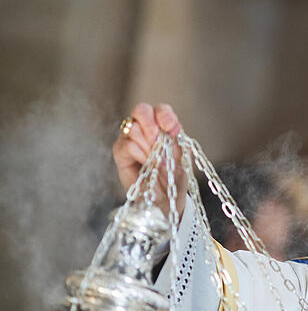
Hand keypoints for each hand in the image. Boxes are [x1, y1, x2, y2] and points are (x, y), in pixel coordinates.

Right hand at [112, 102, 185, 217]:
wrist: (166, 200)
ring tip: (154, 159)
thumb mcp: (183, 159)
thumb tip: (170, 131)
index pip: (160, 110)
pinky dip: (140, 154)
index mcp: (162, 127)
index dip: (165, 115)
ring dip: (147, 144)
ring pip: (133, 127)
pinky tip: (146, 163)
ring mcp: (130, 139)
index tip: (172, 128)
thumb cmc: (174, 179)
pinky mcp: (120, 153)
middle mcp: (144, 129)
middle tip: (158, 140)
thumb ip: (177, 142)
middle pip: (141, 110)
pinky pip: (127, 145)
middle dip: (151, 123)